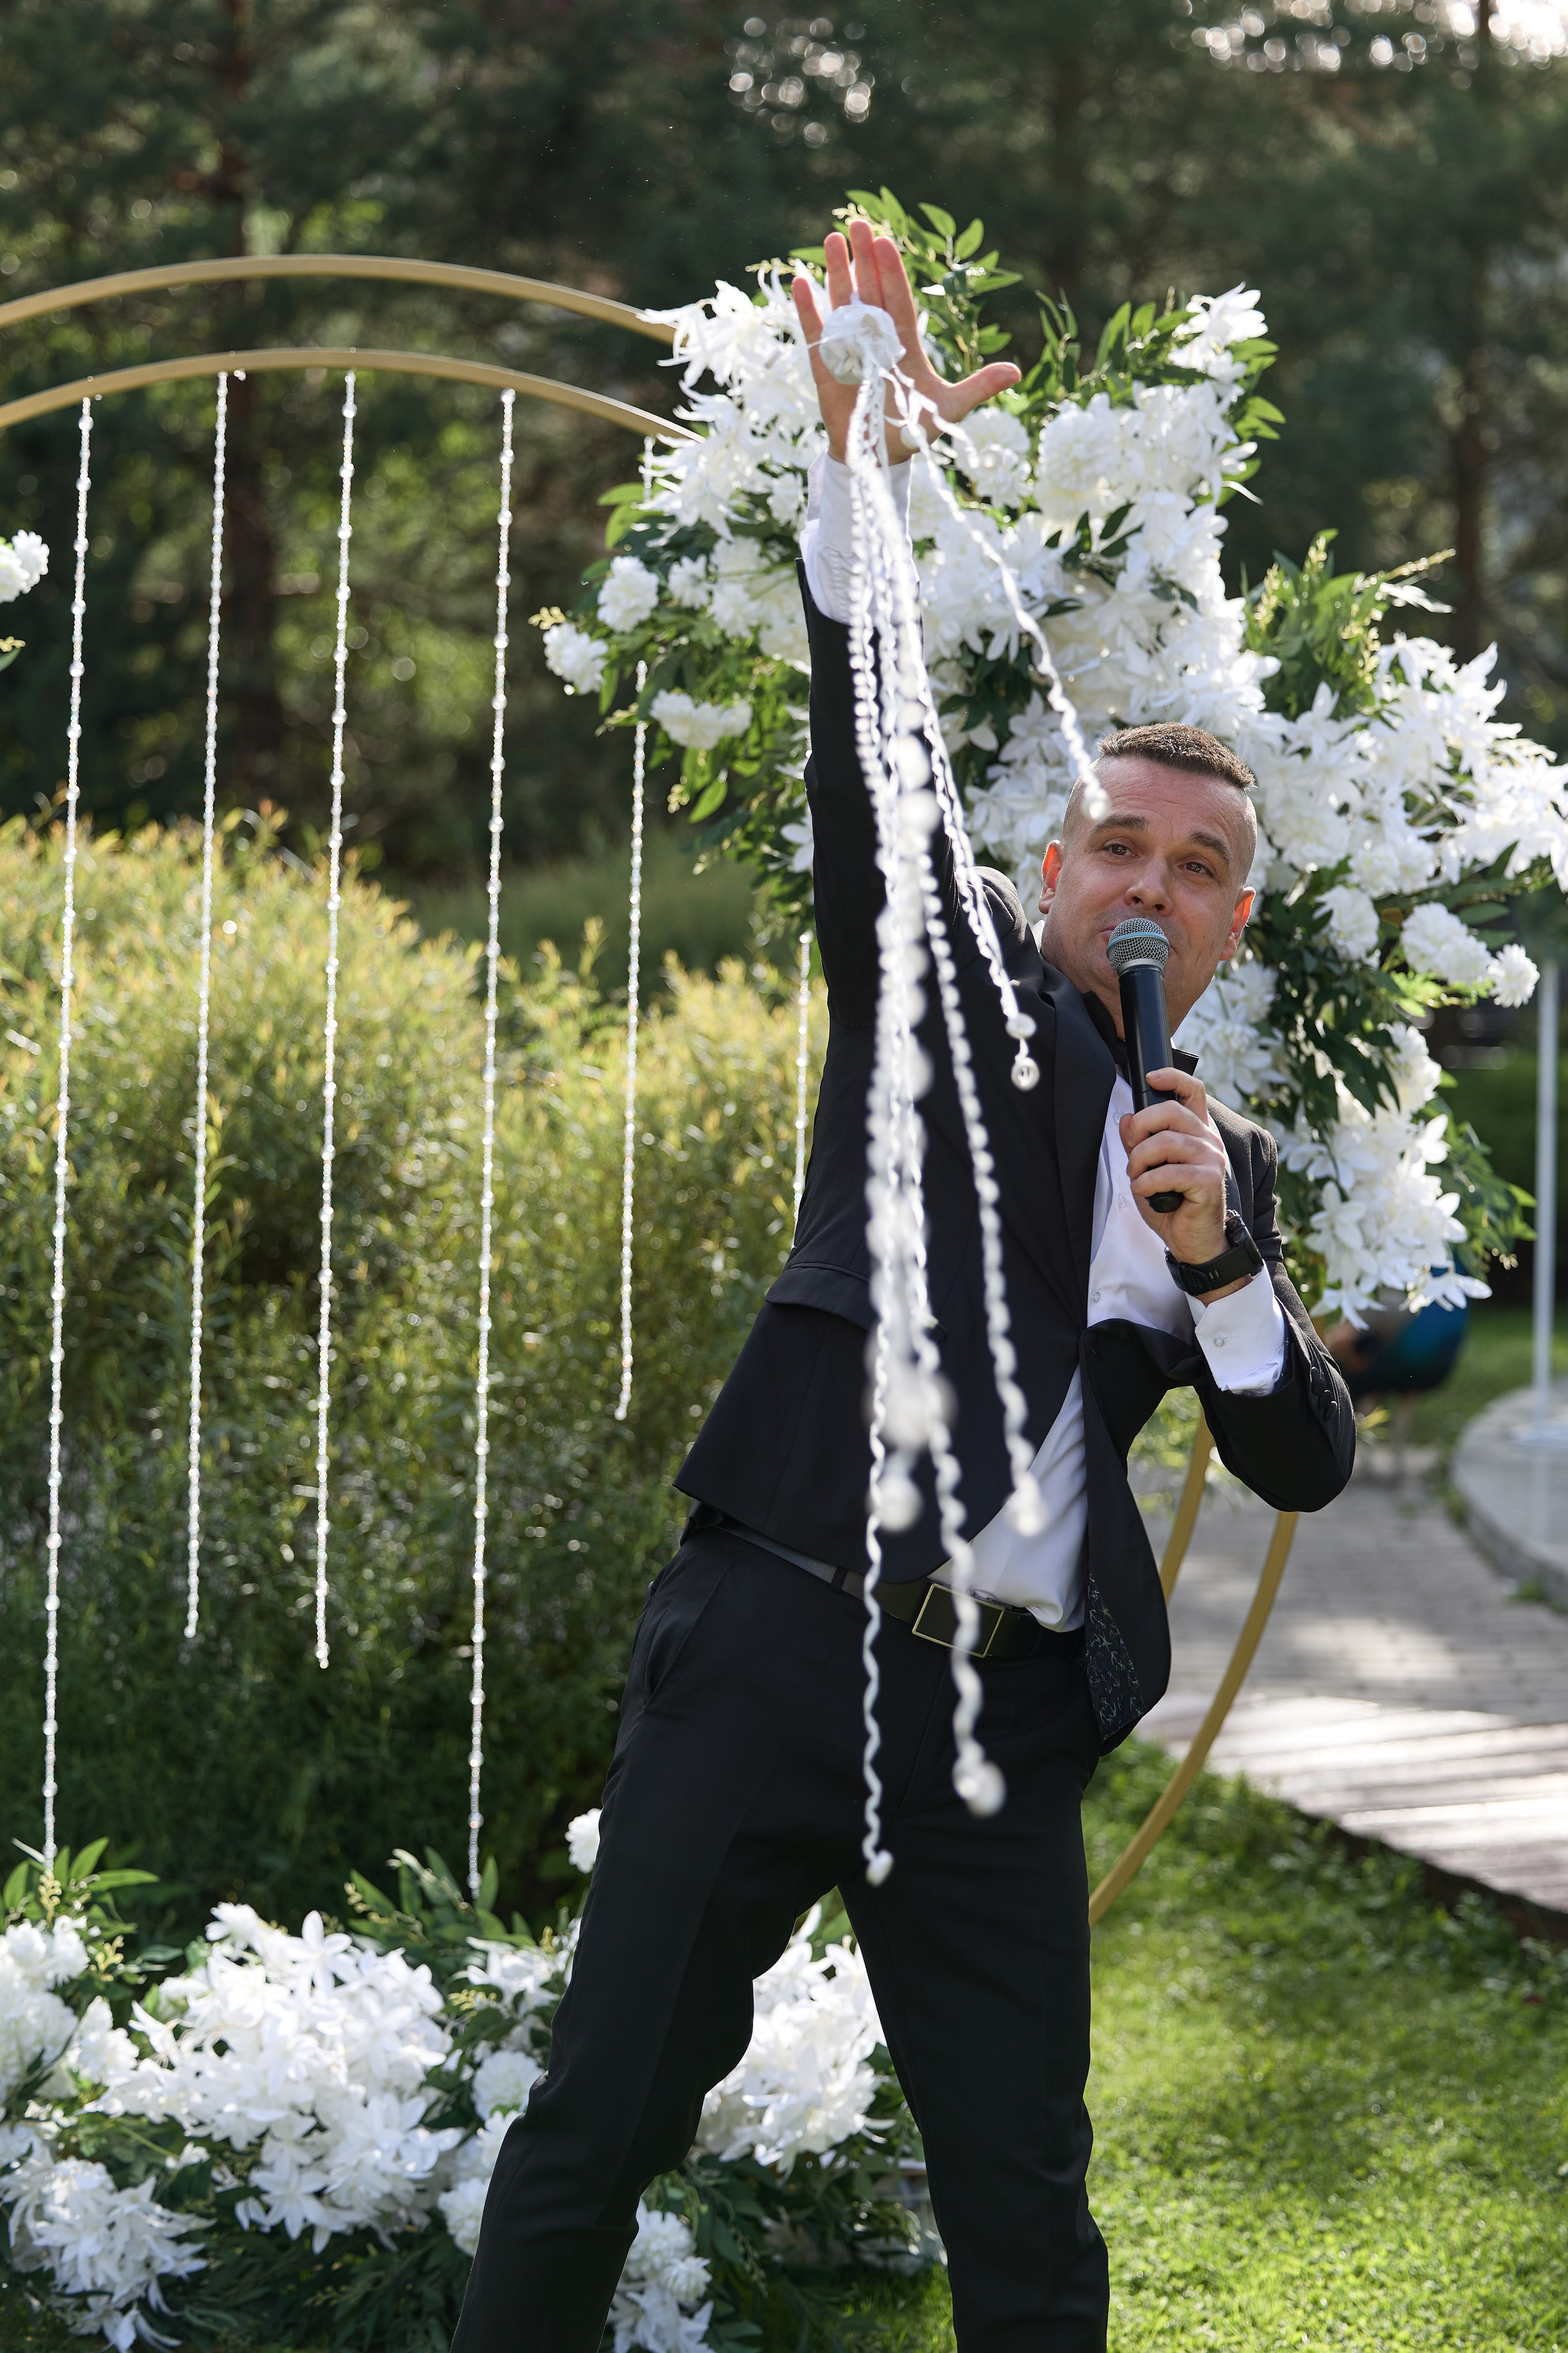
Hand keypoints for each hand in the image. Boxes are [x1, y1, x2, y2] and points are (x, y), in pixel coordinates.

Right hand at [791, 219, 1019, 465]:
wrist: (880, 459)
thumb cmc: (914, 431)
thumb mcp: (950, 408)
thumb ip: (979, 387)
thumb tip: (1016, 371)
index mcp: (904, 344)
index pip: (899, 299)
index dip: (892, 271)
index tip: (885, 241)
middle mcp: (876, 340)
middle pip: (871, 291)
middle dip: (865, 258)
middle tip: (858, 223)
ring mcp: (850, 351)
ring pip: (843, 304)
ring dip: (838, 273)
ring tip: (834, 240)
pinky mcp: (826, 368)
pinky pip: (816, 333)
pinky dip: (808, 309)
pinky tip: (802, 281)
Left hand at [1119, 1067, 1247, 1296]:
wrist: (1194, 1242)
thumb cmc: (1174, 1205)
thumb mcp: (1148, 1170)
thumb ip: (1138, 1144)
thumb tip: (1126, 1118)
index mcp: (1197, 1132)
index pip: (1193, 1091)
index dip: (1173, 1077)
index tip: (1151, 1077)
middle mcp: (1208, 1140)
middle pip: (1171, 1111)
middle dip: (1140, 1129)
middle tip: (1132, 1153)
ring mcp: (1212, 1159)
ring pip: (1166, 1142)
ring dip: (1140, 1161)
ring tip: (1137, 1177)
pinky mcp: (1209, 1181)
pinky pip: (1169, 1171)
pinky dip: (1148, 1182)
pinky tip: (1146, 1191)